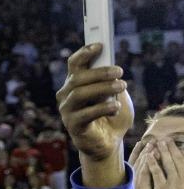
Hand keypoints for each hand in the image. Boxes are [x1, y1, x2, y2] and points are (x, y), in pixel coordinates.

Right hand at [56, 43, 132, 163]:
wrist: (109, 142)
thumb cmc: (111, 116)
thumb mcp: (115, 95)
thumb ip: (111, 83)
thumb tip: (112, 70)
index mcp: (74, 84)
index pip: (74, 64)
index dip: (84, 53)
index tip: (100, 45)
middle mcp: (66, 95)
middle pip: (77, 78)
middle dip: (100, 72)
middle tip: (120, 71)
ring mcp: (67, 111)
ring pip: (79, 93)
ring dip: (103, 88)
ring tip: (122, 87)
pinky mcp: (73, 126)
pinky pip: (85, 114)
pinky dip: (103, 108)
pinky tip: (115, 108)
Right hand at [132, 139, 156, 188]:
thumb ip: (137, 182)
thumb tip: (139, 177)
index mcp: (131, 178)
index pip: (134, 161)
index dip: (138, 151)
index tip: (142, 143)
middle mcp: (132, 177)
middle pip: (138, 160)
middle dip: (144, 149)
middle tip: (149, 140)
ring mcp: (135, 180)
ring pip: (141, 164)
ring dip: (146, 153)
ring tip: (152, 144)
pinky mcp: (141, 185)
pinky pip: (145, 171)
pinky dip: (148, 162)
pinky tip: (151, 155)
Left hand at [146, 139, 183, 188]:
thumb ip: (182, 180)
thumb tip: (178, 171)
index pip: (183, 162)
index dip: (177, 151)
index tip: (173, 143)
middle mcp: (183, 179)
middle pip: (176, 160)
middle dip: (170, 148)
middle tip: (165, 138)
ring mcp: (173, 184)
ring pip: (167, 164)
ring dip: (162, 152)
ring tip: (157, 142)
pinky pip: (157, 174)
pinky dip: (153, 164)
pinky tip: (148, 156)